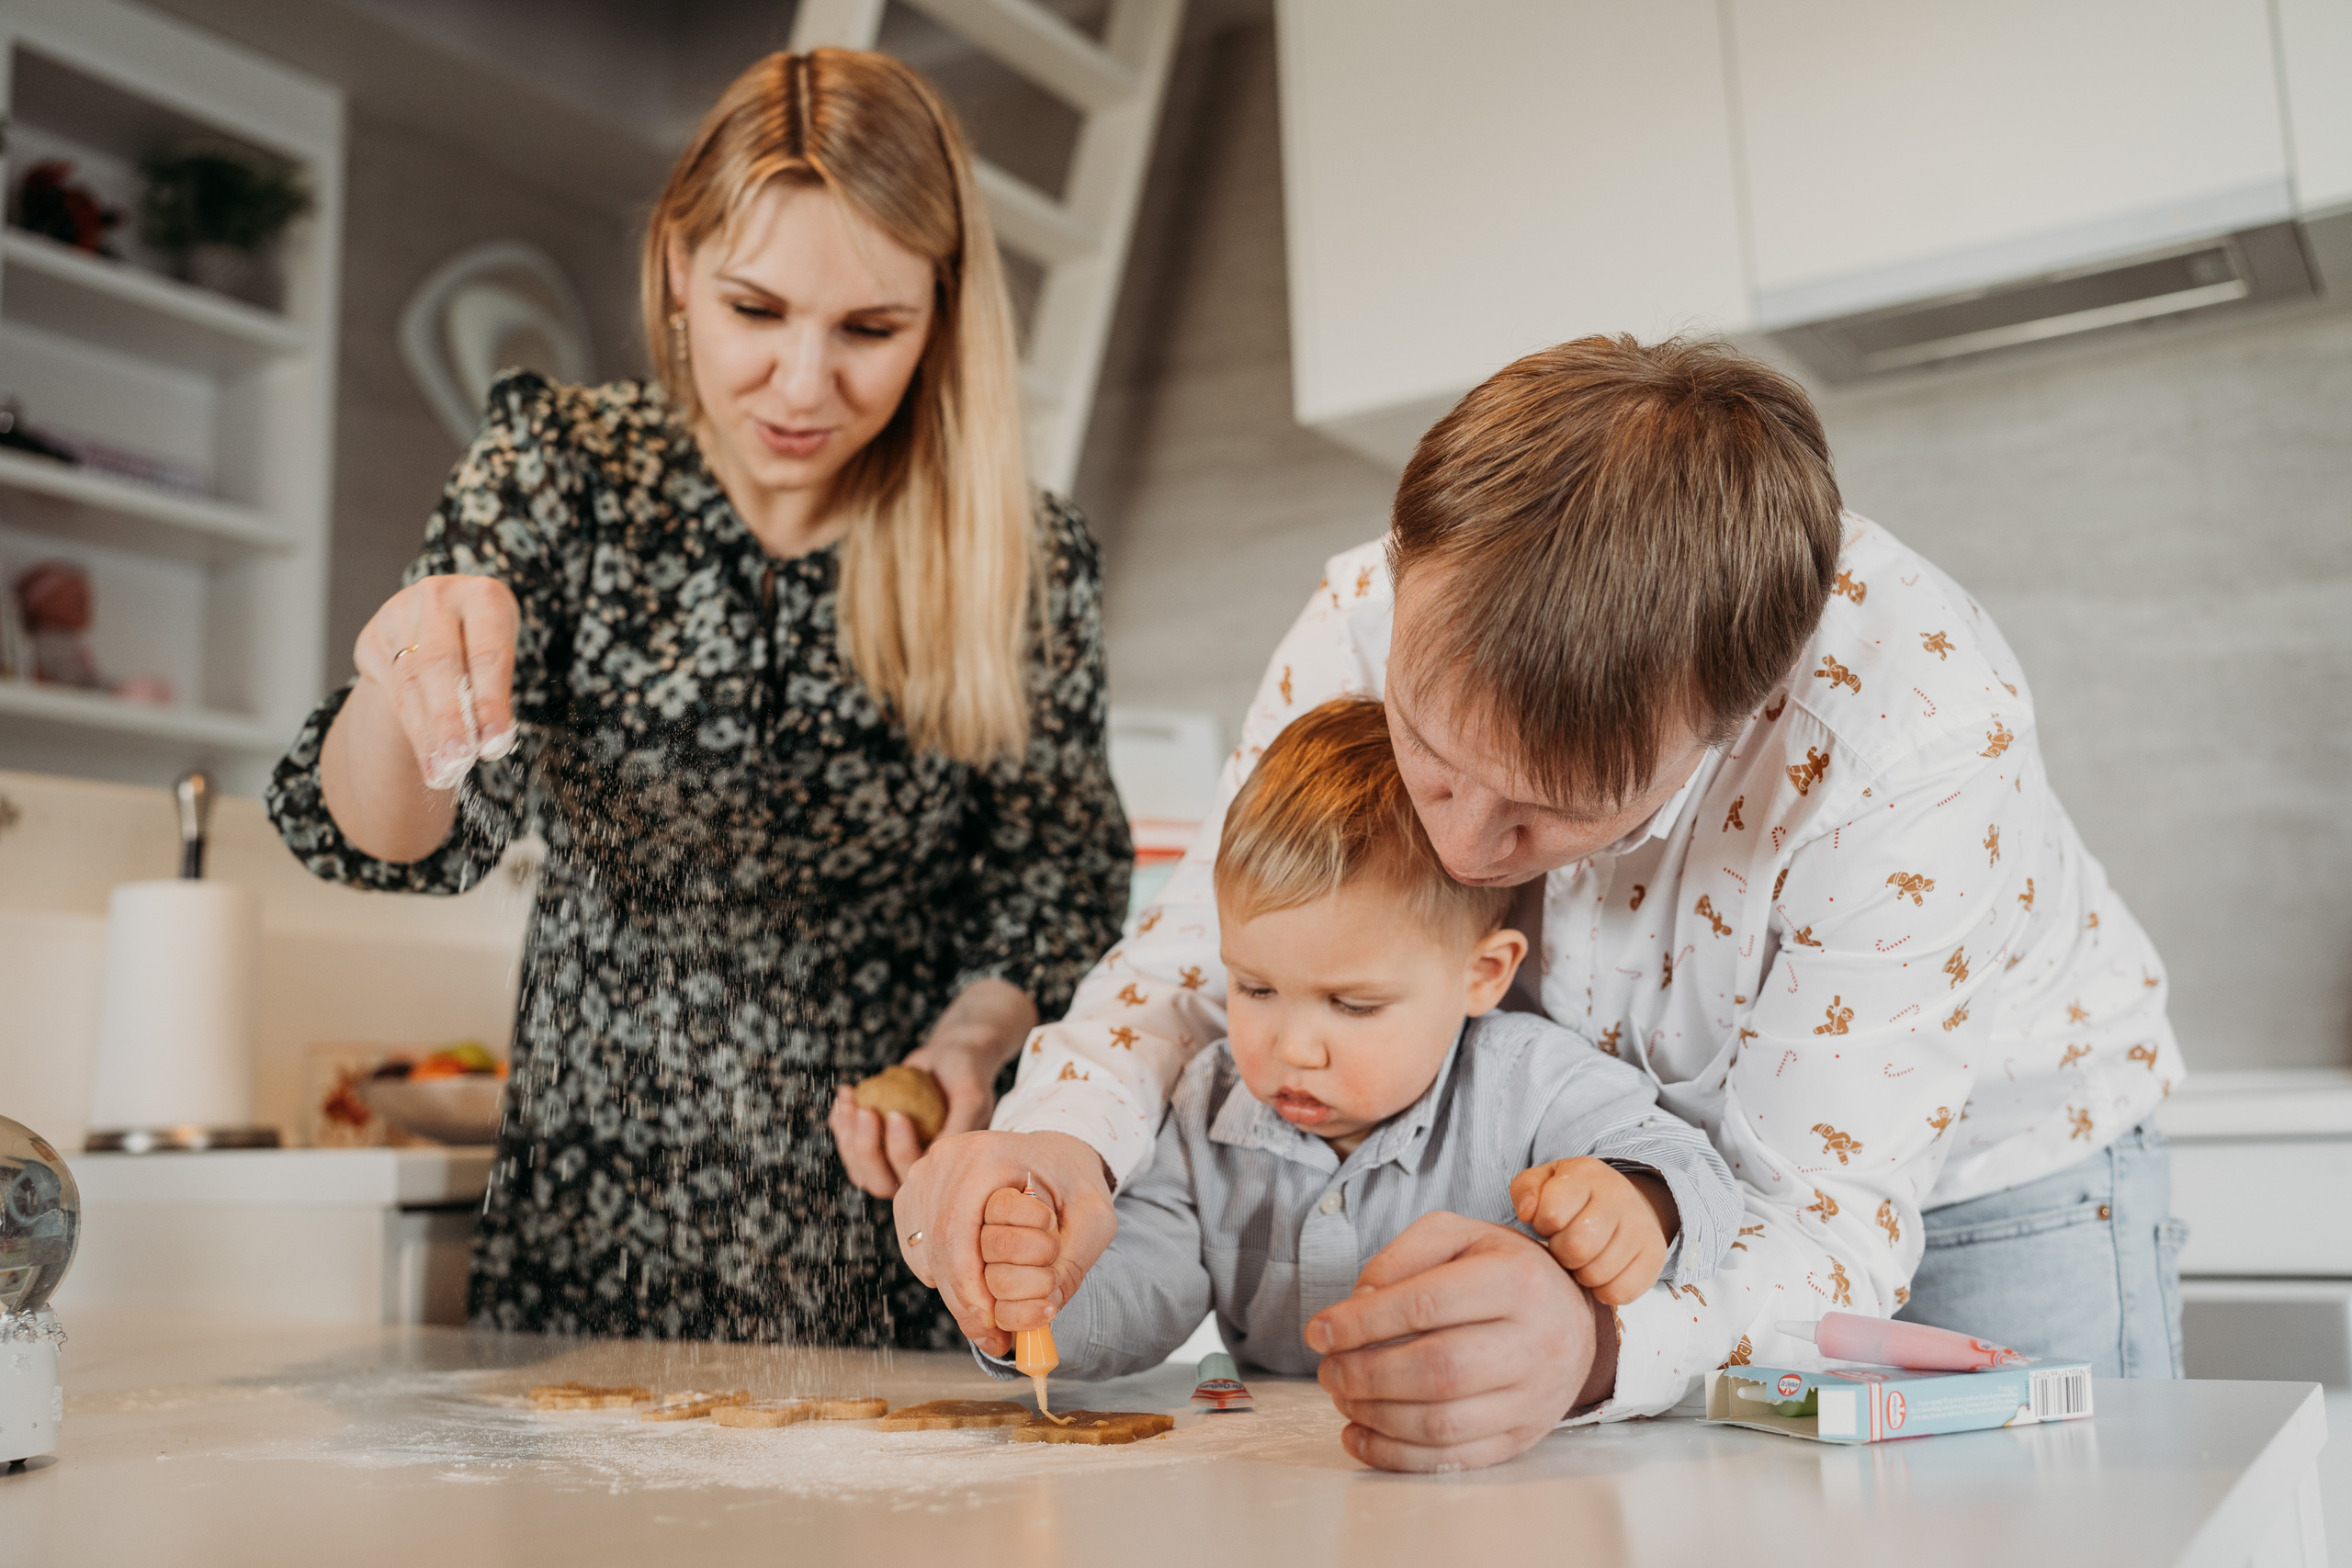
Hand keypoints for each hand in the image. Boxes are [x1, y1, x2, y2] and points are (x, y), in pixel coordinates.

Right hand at [353, 574, 521, 787]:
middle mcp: (437, 598)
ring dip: (428, 735)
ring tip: (443, 772)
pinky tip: (428, 760)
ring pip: (411, 683)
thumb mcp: (499, 653)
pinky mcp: (372, 638)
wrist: (436, 619)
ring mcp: (398, 615)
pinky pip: (392, 691)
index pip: (487, 654)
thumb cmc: (482, 640)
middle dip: (451, 719)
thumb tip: (492, 742)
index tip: (495, 744)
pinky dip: (413, 731)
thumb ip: (494, 690)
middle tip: (460, 761)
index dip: (491, 702)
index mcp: (483, 597)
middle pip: (440, 666)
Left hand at [829, 978, 1037, 1198]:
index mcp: (940, 1170)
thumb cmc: (966, 1076)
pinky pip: (846, 1143)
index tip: (897, 1114)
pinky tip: (845, 1094)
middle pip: (879, 1180)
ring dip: (847, 1136)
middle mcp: (913, 1171)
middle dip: (866, 1148)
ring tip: (849, 1100)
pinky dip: (839, 1121)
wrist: (948, 1058)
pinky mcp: (870, 1143)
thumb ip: (960, 1124)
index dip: (900, 1151)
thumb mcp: (971, 1096)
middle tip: (866, 1111)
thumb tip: (936, 1152)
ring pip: (858, 1167)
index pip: (914, 1174)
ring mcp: (888, 1160)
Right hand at [890, 1129, 1114, 1356]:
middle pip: (939, 1247)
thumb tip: (1038, 1315)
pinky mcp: (914, 1199)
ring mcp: (924, 1178)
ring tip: (993, 1322)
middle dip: (967, 1300)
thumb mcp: (1094, 1218)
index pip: (957, 1230)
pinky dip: (950, 1281)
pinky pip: (922, 1254)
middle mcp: (945, 1161)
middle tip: (994, 1337)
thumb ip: (1072, 1264)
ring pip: (929, 1255)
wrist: (1051, 1155)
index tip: (993, 1320)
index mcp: (986, 1154)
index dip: (969, 1284)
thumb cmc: (1073, 1183)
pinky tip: (980, 1289)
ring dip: (960, 1296)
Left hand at [1307, 1212, 1614, 1472]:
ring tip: (1342, 1397)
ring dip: (1376, 1416)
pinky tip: (1360, 1436)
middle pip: (1438, 1370)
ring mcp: (1532, 1398)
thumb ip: (1403, 1256)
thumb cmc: (1505, 1272)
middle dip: (1365, 1375)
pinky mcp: (1522, 1438)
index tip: (1319, 1331)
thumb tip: (1358, 1302)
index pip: (1428, 1304)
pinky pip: (1454, 1460)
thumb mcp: (1460, 1236)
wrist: (1577, 1321)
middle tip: (1327, 1370)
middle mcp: (1534, 1342)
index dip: (1363, 1322)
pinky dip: (1396, 1456)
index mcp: (1517, 1281)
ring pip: (1444, 1424)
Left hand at [1510, 1157, 1675, 1305]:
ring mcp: (1641, 1228)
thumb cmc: (1573, 1198)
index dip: (1543, 1225)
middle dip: (1561, 1253)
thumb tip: (1527, 1212)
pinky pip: (1620, 1293)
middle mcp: (1619, 1197)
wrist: (1625, 1203)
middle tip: (1564, 1246)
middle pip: (1577, 1247)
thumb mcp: (1545, 1182)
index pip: (1552, 1213)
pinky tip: (1600, 1273)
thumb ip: (1526, 1190)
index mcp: (1587, 1174)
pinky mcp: (1654, 1257)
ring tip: (1582, 1258)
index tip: (1549, 1223)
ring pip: (1597, 1274)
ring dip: (1580, 1274)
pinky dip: (1602, 1291)